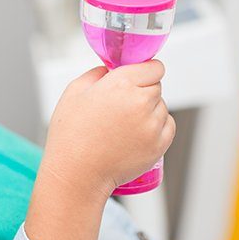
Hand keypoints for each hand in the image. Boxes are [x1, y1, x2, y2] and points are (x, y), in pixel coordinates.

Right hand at [40, 60, 174, 199]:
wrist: (77, 172)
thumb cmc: (71, 134)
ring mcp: (152, 125)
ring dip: (149, 110)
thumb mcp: (74, 91)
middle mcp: (140, 102)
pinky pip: (167, 126)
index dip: (144, 70)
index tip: (136, 76)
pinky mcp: (159, 145)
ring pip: (162, 107)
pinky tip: (134, 133)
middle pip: (156, 86)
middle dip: (142, 90)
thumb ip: (96, 73)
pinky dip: (156, 127)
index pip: (153, 67)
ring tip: (124, 123)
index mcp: (120, 84)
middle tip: (121, 104)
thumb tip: (110, 70)